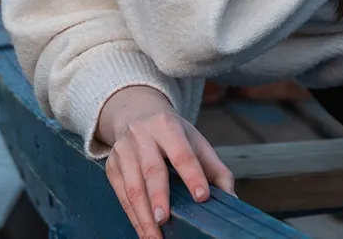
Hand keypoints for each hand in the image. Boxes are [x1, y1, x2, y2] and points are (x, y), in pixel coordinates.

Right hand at [98, 86, 235, 238]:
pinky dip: (133, 216)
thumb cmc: (172, 136)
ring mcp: (123, 150)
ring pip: (133, 186)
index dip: (192, 175)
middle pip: (152, 170)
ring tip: (154, 236)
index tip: (201, 197)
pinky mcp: (111, 166)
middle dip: (159, 197)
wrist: (137, 116)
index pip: (182, 153)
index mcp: (168, 126)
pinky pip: (122, 195)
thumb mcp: (196, 142)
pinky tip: (144, 230)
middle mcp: (142, 135)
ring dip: (143, 215)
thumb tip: (231, 200)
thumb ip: (216, 170)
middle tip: (164, 220)